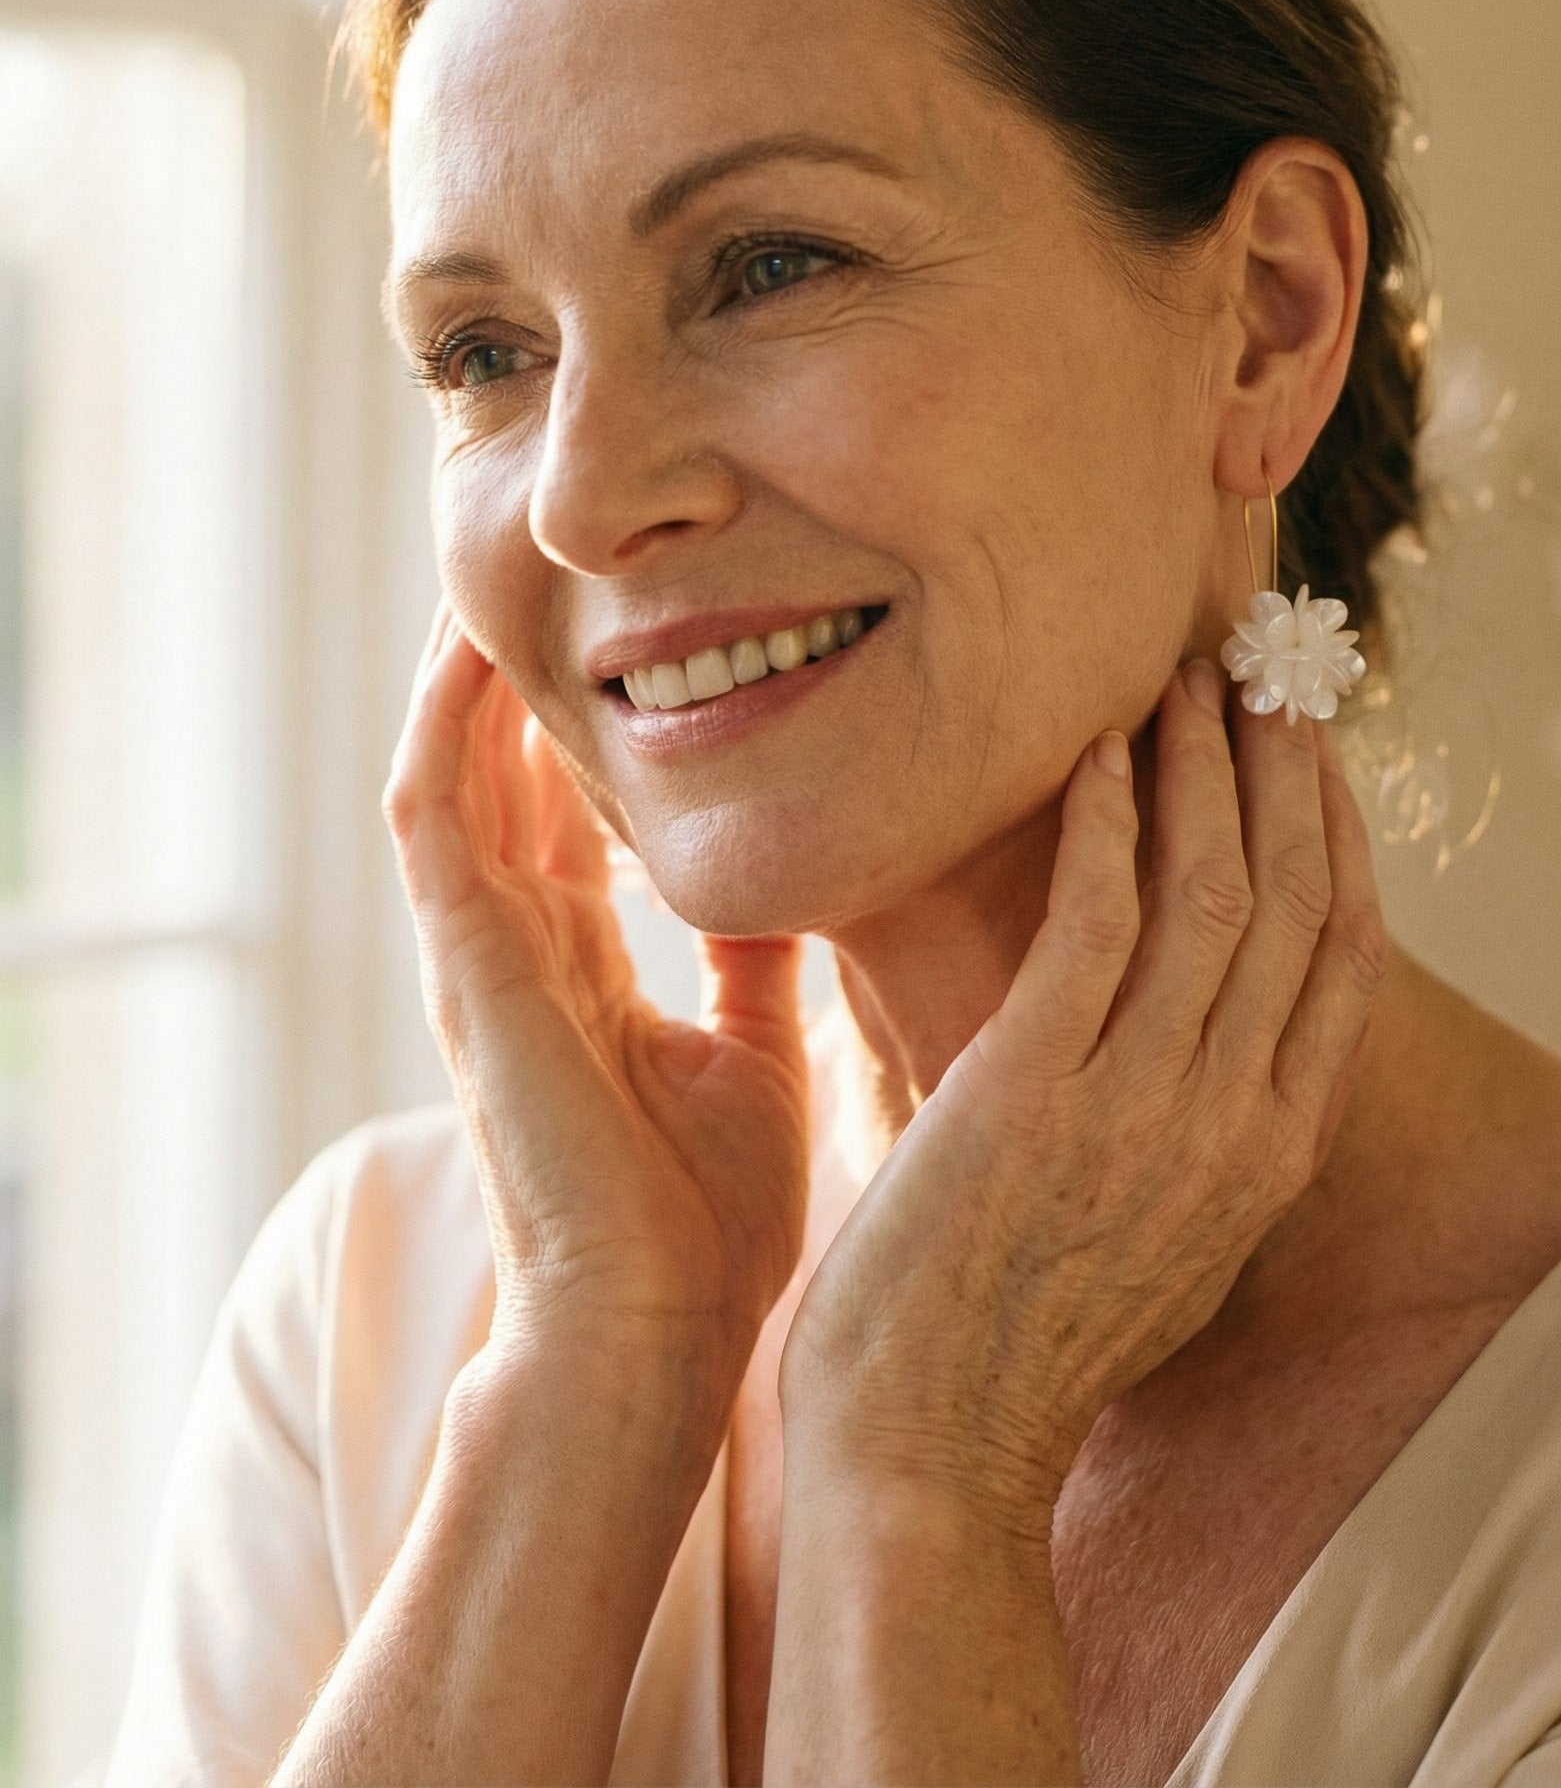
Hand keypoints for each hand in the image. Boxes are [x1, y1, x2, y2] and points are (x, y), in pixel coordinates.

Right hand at [384, 605, 810, 1389]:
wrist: (657, 1331)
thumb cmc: (706, 1217)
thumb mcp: (753, 1049)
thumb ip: (754, 960)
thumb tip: (799, 880)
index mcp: (580, 963)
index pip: (568, 808)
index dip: (590, 719)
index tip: (638, 627)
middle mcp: (517, 942)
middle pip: (505, 767)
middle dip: (527, 667)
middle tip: (564, 558)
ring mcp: (478, 948)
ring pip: (455, 765)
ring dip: (476, 667)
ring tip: (511, 563)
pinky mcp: (462, 958)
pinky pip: (432, 807)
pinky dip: (449, 721)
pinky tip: (479, 643)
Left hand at [778, 658, 1386, 1528]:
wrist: (933, 1454)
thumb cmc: (1020, 1345)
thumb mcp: (1162, 1249)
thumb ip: (1200, 1145)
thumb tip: (1193, 1051)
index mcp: (1272, 1160)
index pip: (1345, 963)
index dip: (1340, 841)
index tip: (1317, 758)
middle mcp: (1236, 1126)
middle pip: (1297, 903)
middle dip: (1287, 776)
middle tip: (1264, 680)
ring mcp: (1146, 1109)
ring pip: (1213, 892)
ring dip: (1202, 771)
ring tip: (1181, 685)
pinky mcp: (1039, 1092)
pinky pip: (1098, 917)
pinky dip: (1106, 822)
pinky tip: (1095, 755)